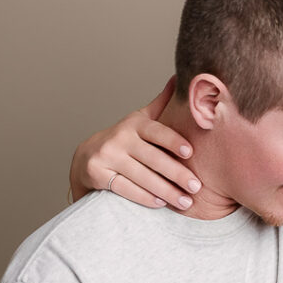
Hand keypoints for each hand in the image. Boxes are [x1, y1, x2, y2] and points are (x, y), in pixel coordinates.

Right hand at [68, 78, 200, 208]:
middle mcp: (119, 138)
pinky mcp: (97, 174)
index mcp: (134, 124)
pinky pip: (126, 189)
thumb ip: (161, 104)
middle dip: (177, 174)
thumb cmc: (124, 139)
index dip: (173, 141)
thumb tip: (181, 79)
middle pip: (153, 158)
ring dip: (166, 191)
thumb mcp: (140, 120)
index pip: (156, 131)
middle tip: (197, 186)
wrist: (86, 157)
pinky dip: (145, 197)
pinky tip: (161, 203)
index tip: (190, 152)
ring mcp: (107, 156)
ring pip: (142, 177)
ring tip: (186, 202)